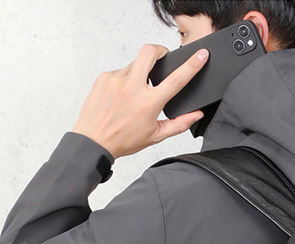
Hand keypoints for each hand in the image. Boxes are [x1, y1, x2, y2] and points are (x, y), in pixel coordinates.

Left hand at [72, 43, 208, 158]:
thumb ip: (179, 124)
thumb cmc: (123, 140)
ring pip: (135, 64)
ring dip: (140, 73)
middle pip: (150, 51)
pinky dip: (125, 80)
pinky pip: (120, 71)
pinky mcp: (104, 77)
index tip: (201, 55)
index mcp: (149, 104)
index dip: (192, 65)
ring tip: (135, 93)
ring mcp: (116, 80)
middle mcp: (132, 88)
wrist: (93, 141)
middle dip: (160, 50)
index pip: (176, 79)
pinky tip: (121, 96)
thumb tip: (196, 114)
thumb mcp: (155, 136)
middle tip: (162, 58)